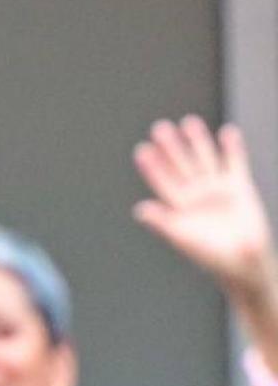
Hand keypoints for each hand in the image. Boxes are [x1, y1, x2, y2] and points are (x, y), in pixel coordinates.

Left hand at [133, 116, 276, 296]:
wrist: (244, 263)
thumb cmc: (212, 257)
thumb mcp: (184, 239)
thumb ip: (162, 222)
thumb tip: (140, 209)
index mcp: (179, 209)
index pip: (163, 182)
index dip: (153, 167)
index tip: (142, 150)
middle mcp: (195, 196)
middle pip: (181, 166)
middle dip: (171, 148)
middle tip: (160, 128)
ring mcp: (217, 190)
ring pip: (205, 160)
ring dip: (197, 142)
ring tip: (189, 122)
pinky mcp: (239, 188)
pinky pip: (235, 163)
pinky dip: (232, 149)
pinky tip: (227, 132)